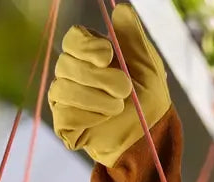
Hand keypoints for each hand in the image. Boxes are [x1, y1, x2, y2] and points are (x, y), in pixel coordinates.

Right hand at [48, 3, 170, 166]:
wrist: (150, 136)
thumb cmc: (149, 99)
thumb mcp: (148, 65)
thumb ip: (134, 37)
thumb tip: (123, 8)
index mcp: (89, 53)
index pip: (73, 39)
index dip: (86, 46)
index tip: (108, 55)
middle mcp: (72, 72)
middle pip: (66, 64)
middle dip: (98, 78)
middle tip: (125, 89)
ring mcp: (65, 98)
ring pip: (63, 90)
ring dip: (96, 99)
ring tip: (118, 107)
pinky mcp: (65, 124)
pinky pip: (65, 116)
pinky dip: (88, 118)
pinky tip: (104, 121)